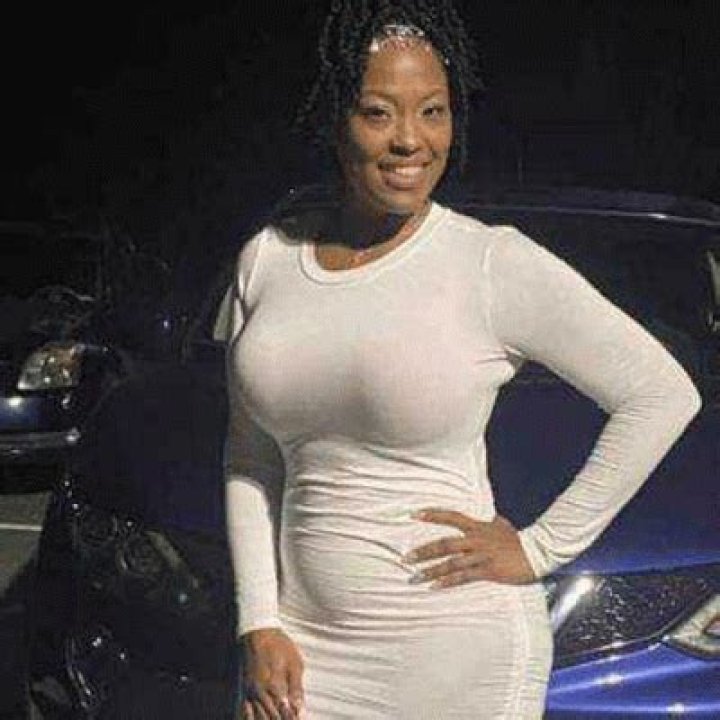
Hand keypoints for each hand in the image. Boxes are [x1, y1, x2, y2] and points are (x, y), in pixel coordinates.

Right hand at [238, 628, 304, 719]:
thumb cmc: (280, 645)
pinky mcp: (245, 689)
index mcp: (274, 686)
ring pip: (257, 717)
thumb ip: (296, 688)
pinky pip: (245, 710)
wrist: (259, 632)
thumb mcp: (294, 663)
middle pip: (270, 717)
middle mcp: (260, 692)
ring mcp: (250, 692)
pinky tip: (257, 719)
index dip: (290, 718)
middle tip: (289, 719)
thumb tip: (300, 709)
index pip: (284, 712)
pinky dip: (251, 718)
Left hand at [403, 510, 535, 587]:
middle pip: (445, 543)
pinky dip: (447, 581)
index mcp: (477, 527)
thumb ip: (493, 522)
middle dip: (423, 551)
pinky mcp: (488, 571)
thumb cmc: (519, 540)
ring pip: (450, 562)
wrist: (538, 552)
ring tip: (414, 576)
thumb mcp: (504, 526)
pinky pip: (463, 577)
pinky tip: (434, 586)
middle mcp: (476, 539)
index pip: (450, 517)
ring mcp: (481, 555)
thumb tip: (493, 518)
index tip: (413, 515)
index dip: (432, 515)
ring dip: (431, 570)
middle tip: (405, 558)